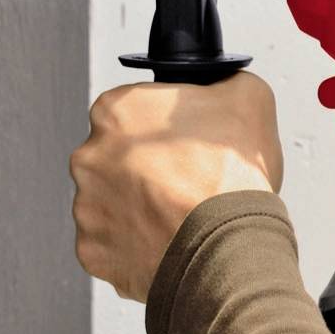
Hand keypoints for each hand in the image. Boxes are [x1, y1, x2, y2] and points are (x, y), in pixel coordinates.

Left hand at [69, 71, 283, 302]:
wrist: (229, 248)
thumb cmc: (232, 176)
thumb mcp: (247, 97)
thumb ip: (222, 82)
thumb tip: (222, 87)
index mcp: (115, 110)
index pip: (128, 110)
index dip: (159, 126)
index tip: (181, 143)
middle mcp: (89, 156)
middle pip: (115, 157)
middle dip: (144, 169)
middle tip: (184, 182)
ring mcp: (87, 207)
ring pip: (111, 203)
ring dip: (138, 209)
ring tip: (179, 217)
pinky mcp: (92, 251)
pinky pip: (111, 245)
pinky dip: (135, 247)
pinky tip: (168, 242)